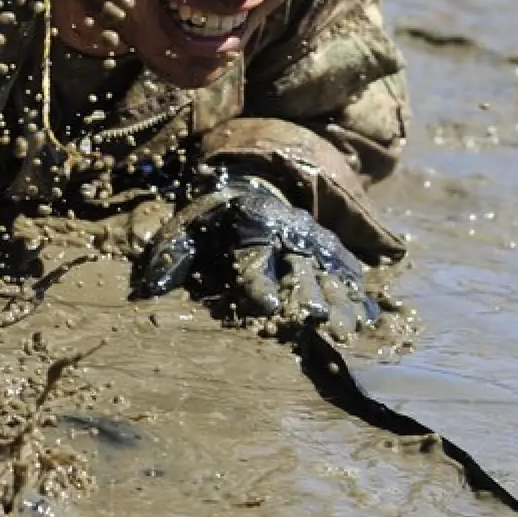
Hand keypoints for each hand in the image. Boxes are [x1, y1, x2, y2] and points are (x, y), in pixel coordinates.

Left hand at [135, 173, 376, 334]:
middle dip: (308, 295)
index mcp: (252, 226)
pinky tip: (367, 320)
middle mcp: (289, 234)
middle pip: (299, 269)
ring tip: (347, 332)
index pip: (254, 257)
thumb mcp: (189, 227)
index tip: (264, 306)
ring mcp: (316, 244)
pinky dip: (358, 297)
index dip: (258, 281)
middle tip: (318, 321)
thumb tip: (150, 289)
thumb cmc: (218, 218)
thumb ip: (171, 255)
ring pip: (329, 276)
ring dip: (339, 303)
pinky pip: (349, 275)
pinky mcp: (333, 253)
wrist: (259, 184)